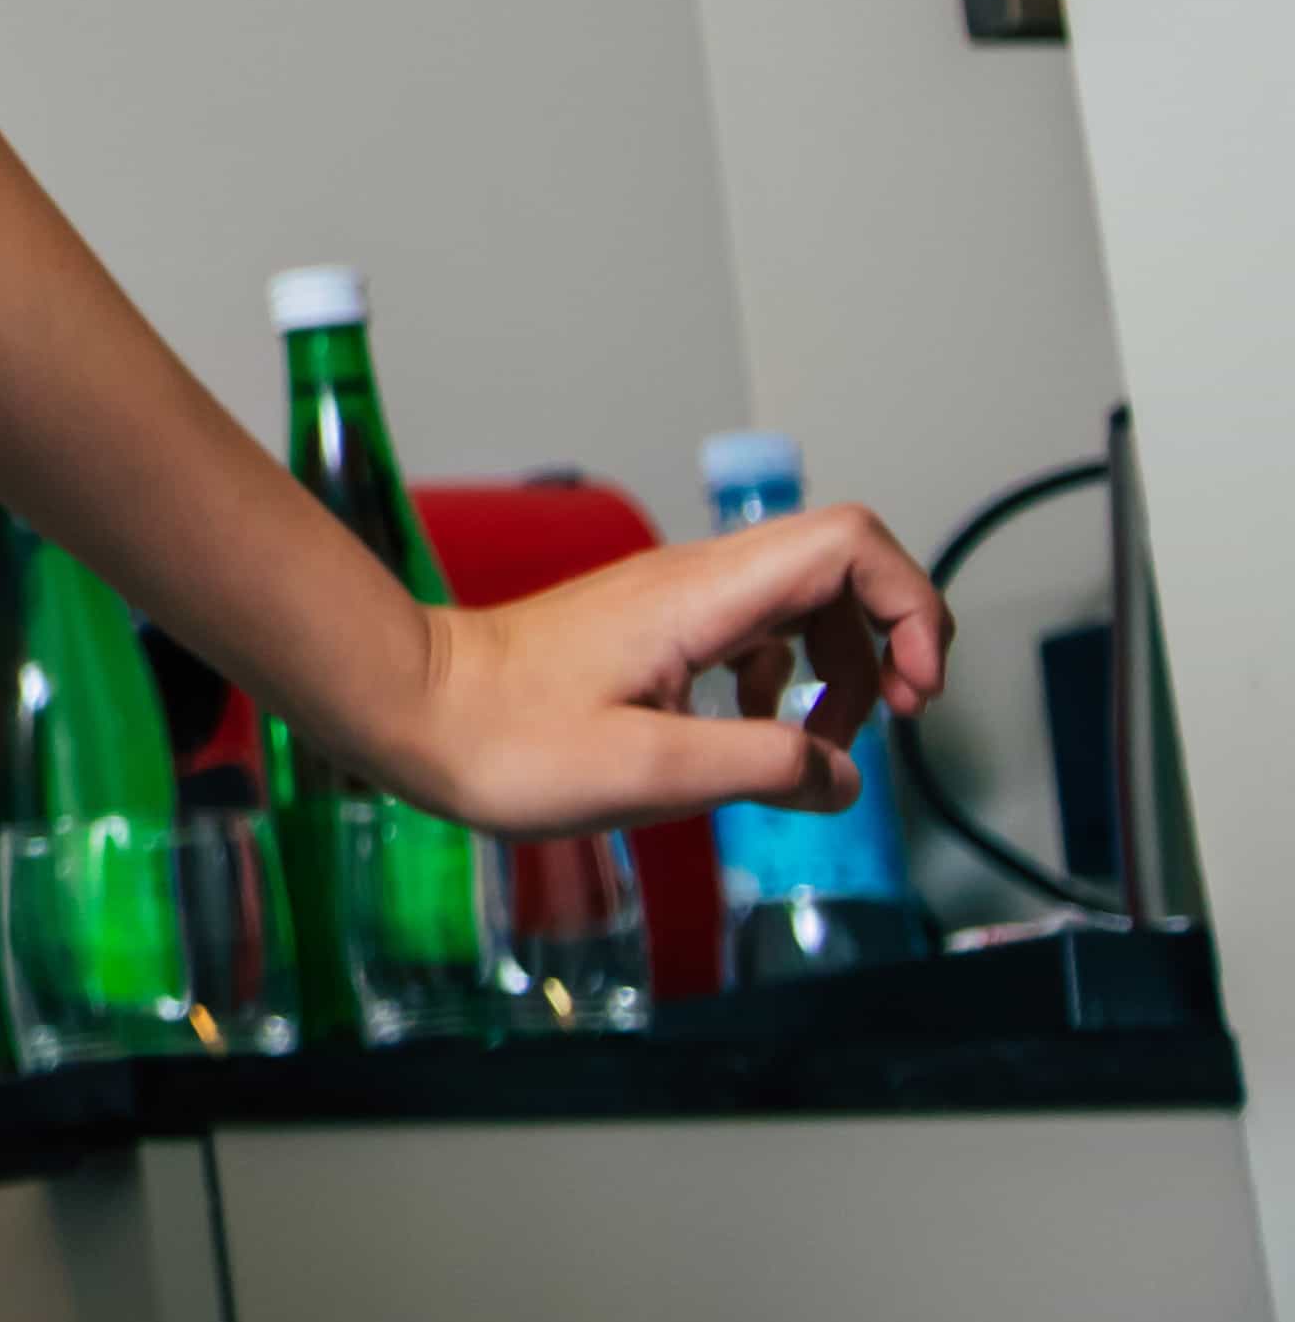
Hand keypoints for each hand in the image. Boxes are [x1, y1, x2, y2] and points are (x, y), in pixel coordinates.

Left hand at [383, 505, 952, 835]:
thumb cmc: (503, 741)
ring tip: (820, 749)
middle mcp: (693, 582)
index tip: (912, 693)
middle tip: (885, 723)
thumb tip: (841, 778)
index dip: (911, 606)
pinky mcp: (649, 630)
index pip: (850, 543)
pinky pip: (750, 633)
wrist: (408, 709)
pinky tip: (754, 736)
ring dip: (837, 669)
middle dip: (887, 641)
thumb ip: (763, 769)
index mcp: (702, 596)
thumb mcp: (649, 772)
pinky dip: (781, 681)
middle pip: (839, 570)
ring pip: (798, 603)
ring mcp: (670, 602)